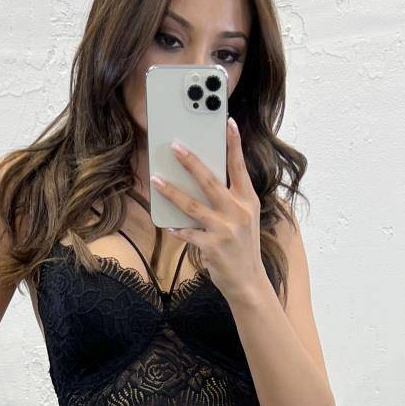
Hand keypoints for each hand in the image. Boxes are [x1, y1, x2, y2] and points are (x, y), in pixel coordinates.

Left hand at [151, 116, 267, 303]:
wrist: (249, 282)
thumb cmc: (243, 247)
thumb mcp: (244, 219)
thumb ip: (230, 199)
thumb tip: (202, 179)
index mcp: (248, 200)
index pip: (239, 167)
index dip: (234, 144)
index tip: (228, 123)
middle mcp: (238, 212)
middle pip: (210, 181)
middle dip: (191, 162)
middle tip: (176, 146)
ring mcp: (225, 229)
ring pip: (192, 205)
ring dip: (171, 192)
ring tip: (156, 180)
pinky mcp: (212, 246)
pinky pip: (187, 232)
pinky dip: (176, 228)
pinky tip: (165, 223)